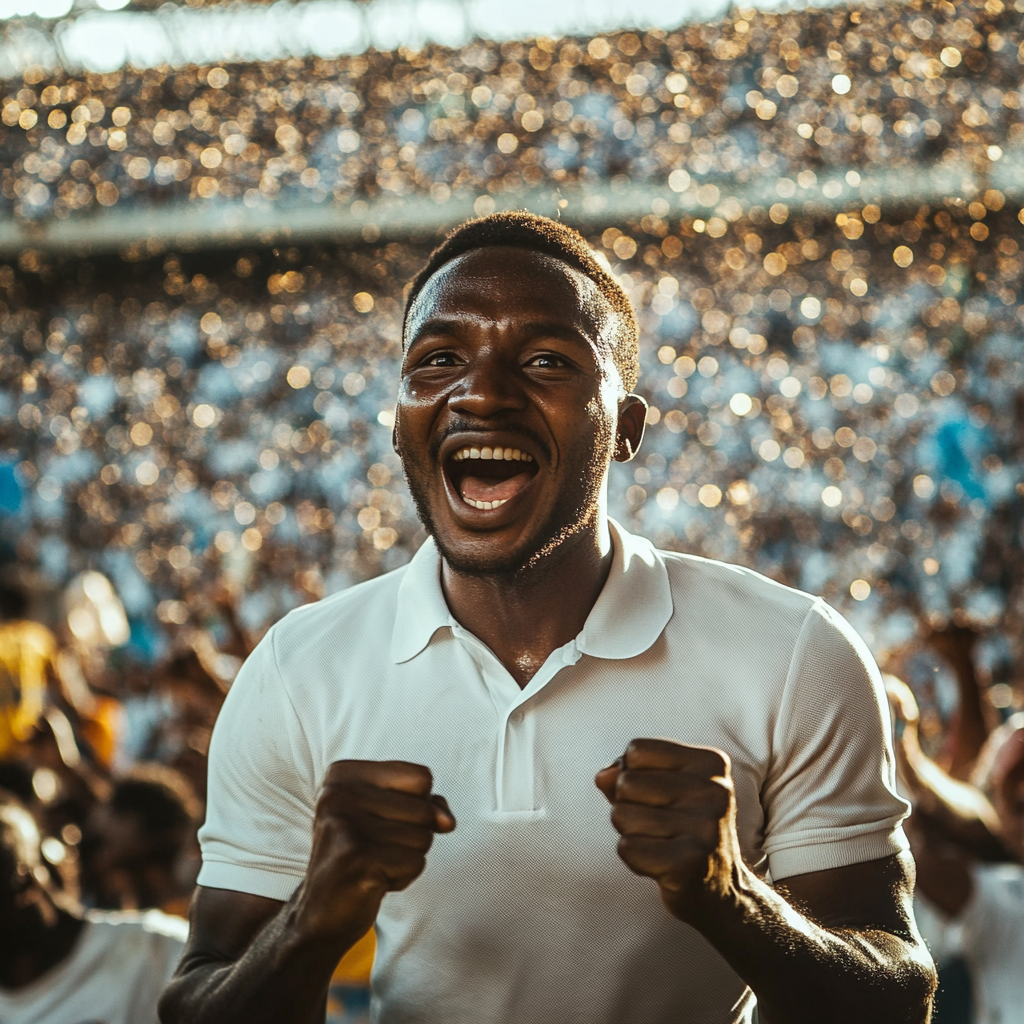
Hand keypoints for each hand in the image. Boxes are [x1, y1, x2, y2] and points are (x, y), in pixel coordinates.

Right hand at [294, 760, 454, 943]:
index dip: (418, 805)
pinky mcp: (355, 860)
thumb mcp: (392, 817)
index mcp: (343, 774)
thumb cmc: (362, 856)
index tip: (383, 822)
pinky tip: (373, 881)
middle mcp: (338, 794)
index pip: (421, 777)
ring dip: (407, 858)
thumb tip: (447, 821)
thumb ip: (427, 804)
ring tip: (373, 864)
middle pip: (425, 808)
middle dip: (413, 836)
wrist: (320, 914)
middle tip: (376, 850)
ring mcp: (344, 826)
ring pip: (423, 837)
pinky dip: (403, 878)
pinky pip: (415, 863)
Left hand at [595, 739, 743, 922]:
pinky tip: (662, 866)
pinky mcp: (689, 862)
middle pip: (625, 782)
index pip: (636, 750)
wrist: (721, 891)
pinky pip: (626, 848)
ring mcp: (705, 827)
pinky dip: (634, 859)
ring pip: (621, 815)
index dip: (633, 774)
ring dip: (630, 833)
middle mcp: (714, 791)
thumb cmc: (683, 830)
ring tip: (662, 844)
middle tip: (660, 827)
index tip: (660, 797)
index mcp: (710, 763)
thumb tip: (603, 776)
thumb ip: (627, 774)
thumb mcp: (662, 790)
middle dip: (628, 806)